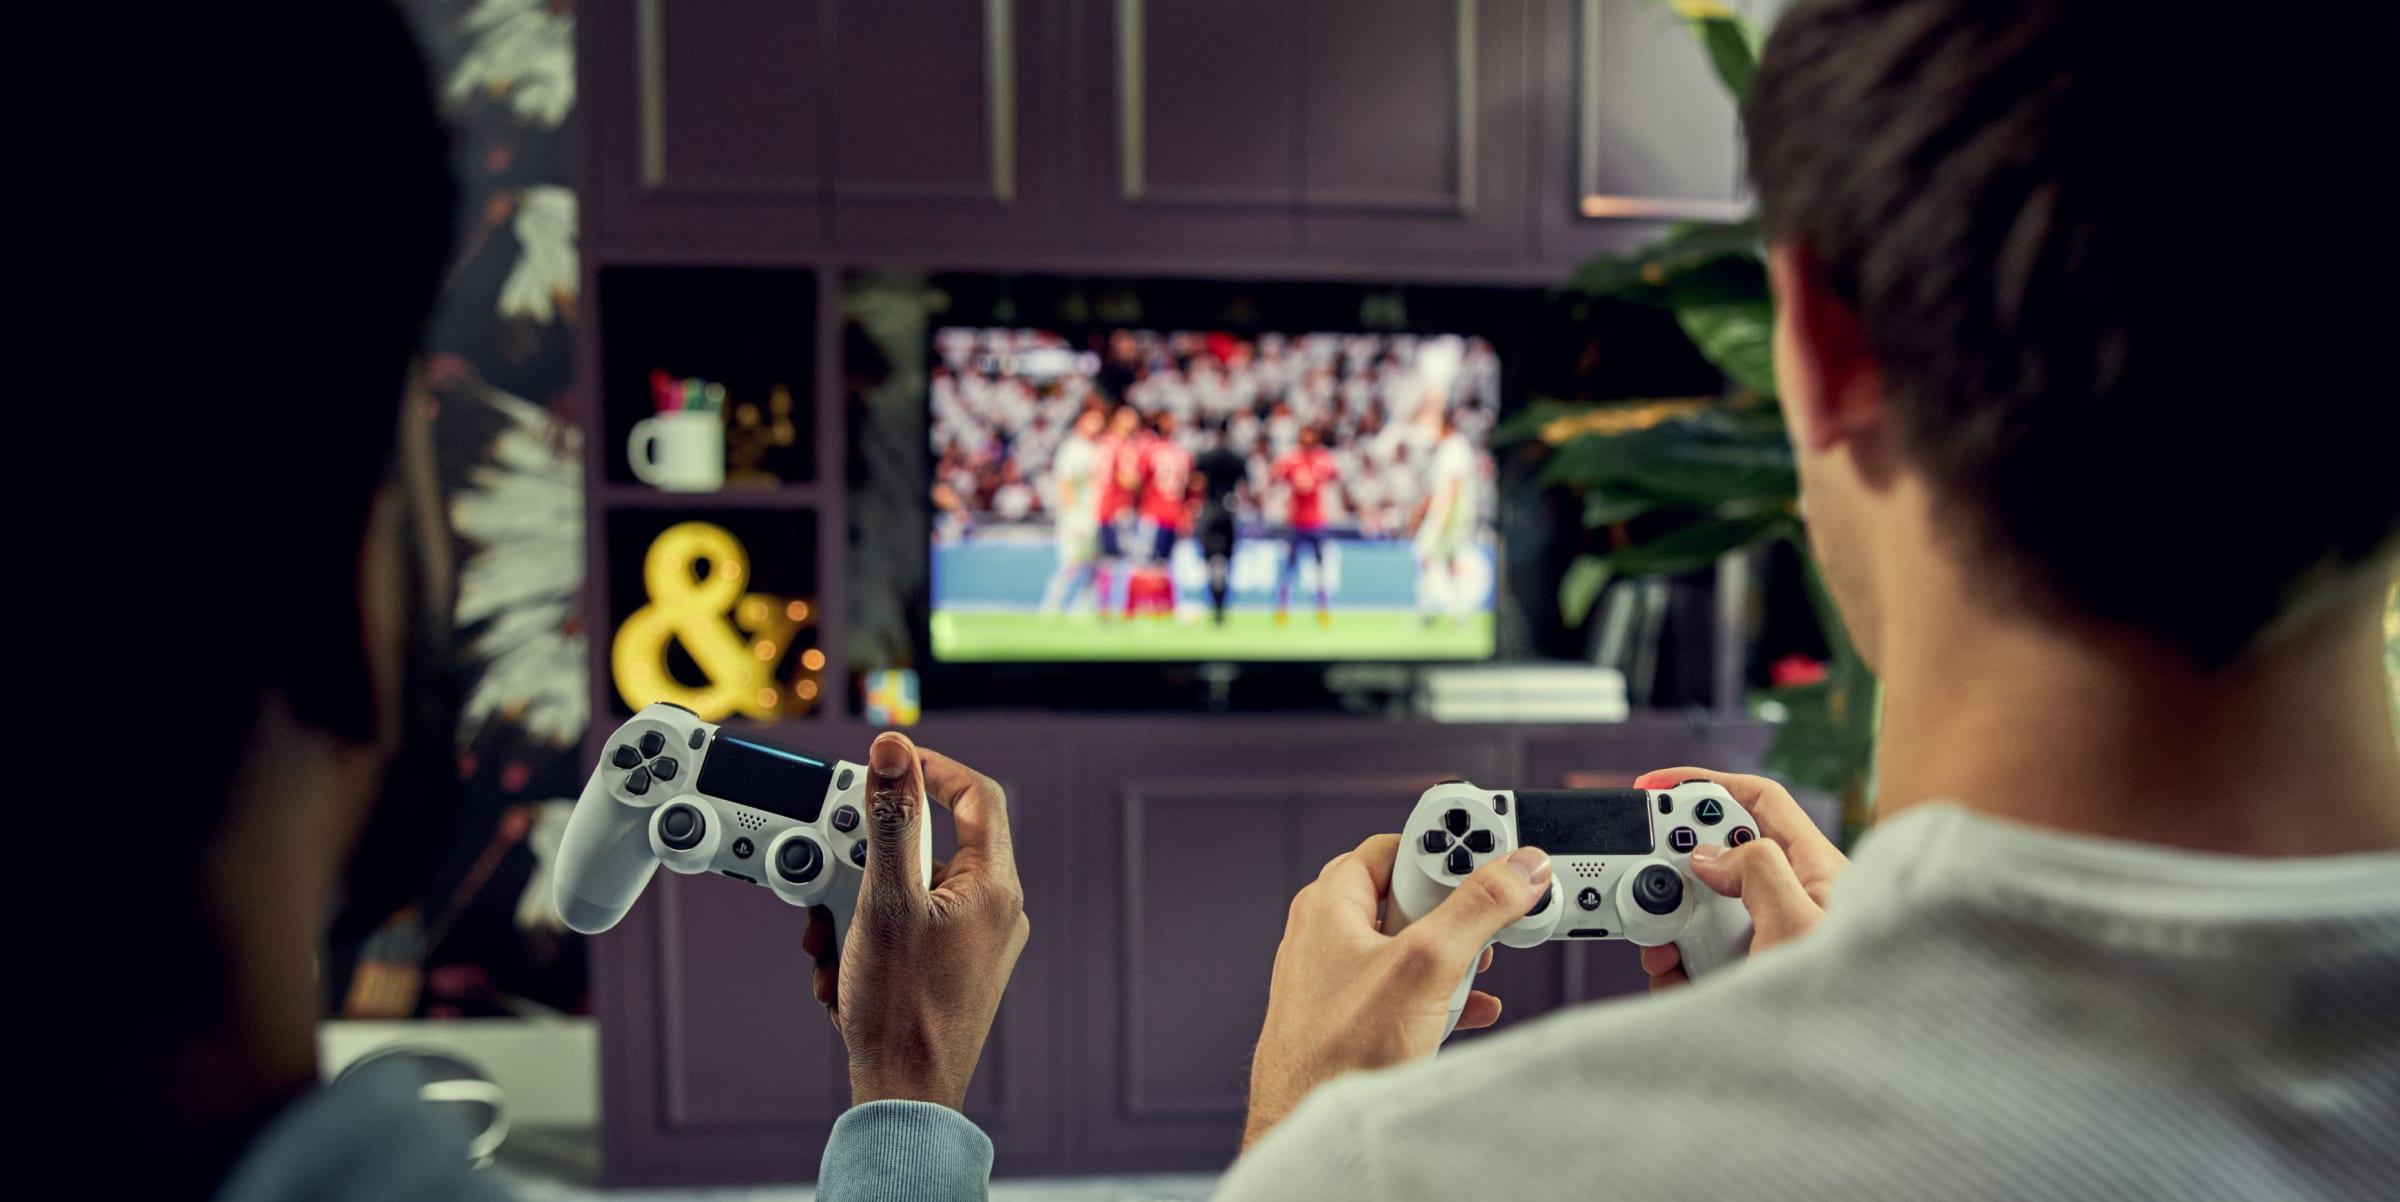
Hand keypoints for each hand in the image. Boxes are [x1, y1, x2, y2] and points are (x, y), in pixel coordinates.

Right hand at [802, 733, 1029, 1109]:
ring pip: (905, 892)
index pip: (976, 795)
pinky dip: (863, 939)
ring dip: (854, 906)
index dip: (931, 768)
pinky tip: (841, 971)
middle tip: (831, 871)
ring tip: (830, 941)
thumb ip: (890, 820)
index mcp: (992, 885)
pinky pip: (902, 931)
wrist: (905, 1094)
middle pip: (927, 847)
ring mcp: (972, 945)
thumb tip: (894, 752)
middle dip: (866, 858)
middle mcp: (992, 911)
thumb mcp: (885, 901)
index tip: (889, 764)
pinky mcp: (949, 973)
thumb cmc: (902, 1009)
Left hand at [1242, 834, 1551, 1148]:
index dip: (1446, 846)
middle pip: (1410, 894)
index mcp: (1331, 902)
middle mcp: (1328, 932)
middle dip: (1456, 909)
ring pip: (1412, 945)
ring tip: (1477, 972)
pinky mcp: (1353, 1016)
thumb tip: (1518, 869)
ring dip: (1452, 956)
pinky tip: (1469, 1008)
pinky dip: (1440, 993)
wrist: (1305, 1126)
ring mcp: (1339, 977)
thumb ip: (1477, 908)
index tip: (1493, 854)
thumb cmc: (1337, 1055)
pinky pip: (1406, 987)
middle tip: (1488, 922)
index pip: (1396, 844)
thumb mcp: (1425, 966)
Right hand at [1631, 767, 1847, 989]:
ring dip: (1668, 923)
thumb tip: (1710, 855)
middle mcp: (1788, 900)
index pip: (1759, 802)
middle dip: (1676, 866)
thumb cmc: (1856, 1004)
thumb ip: (1757, 872)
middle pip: (1718, 856)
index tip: (1654, 788)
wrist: (1857, 1076)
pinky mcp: (1743, 979)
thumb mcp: (1800, 925)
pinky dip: (1672, 965)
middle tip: (1648, 879)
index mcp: (1815, 871)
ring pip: (1700, 912)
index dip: (1707, 784)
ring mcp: (1764, 942)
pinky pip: (1695, 960)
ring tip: (1661, 942)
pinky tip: (1669, 975)